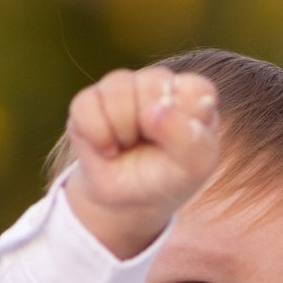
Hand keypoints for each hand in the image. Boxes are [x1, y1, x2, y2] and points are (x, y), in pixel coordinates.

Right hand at [61, 65, 220, 257]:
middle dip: (151, 128)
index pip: (195, 90)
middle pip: (152, 85)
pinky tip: (108, 148)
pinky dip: (98, 136)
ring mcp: (120, 87)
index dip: (186, 124)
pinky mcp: (88, 100)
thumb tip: (154, 109)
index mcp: (192, 93)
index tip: (182, 148)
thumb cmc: (169, 177)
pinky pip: (87, 106)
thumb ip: (188, 137)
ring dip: (122, 131)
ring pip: (117, 91)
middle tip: (152, 148)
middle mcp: (157, 81)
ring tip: (128, 145)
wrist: (130, 200)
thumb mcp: (193, 167)